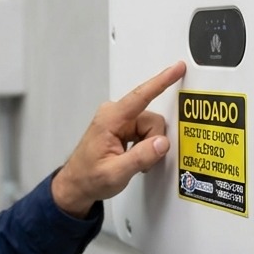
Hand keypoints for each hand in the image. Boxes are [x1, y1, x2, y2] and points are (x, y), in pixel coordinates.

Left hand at [51, 61, 186, 217]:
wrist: (77, 184)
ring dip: (148, 146)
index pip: (141, 96)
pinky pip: (145, 131)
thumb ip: (140, 157)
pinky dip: (144, 145)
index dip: (162, 81)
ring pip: (151, 128)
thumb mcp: (116, 173)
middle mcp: (114, 114)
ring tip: (133, 161)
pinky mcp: (123, 126)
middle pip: (152, 120)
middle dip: (152, 142)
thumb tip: (161, 143)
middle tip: (141, 161)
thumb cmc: (89, 177)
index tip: (177, 69)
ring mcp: (119, 120)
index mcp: (110, 119)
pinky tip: (133, 155)